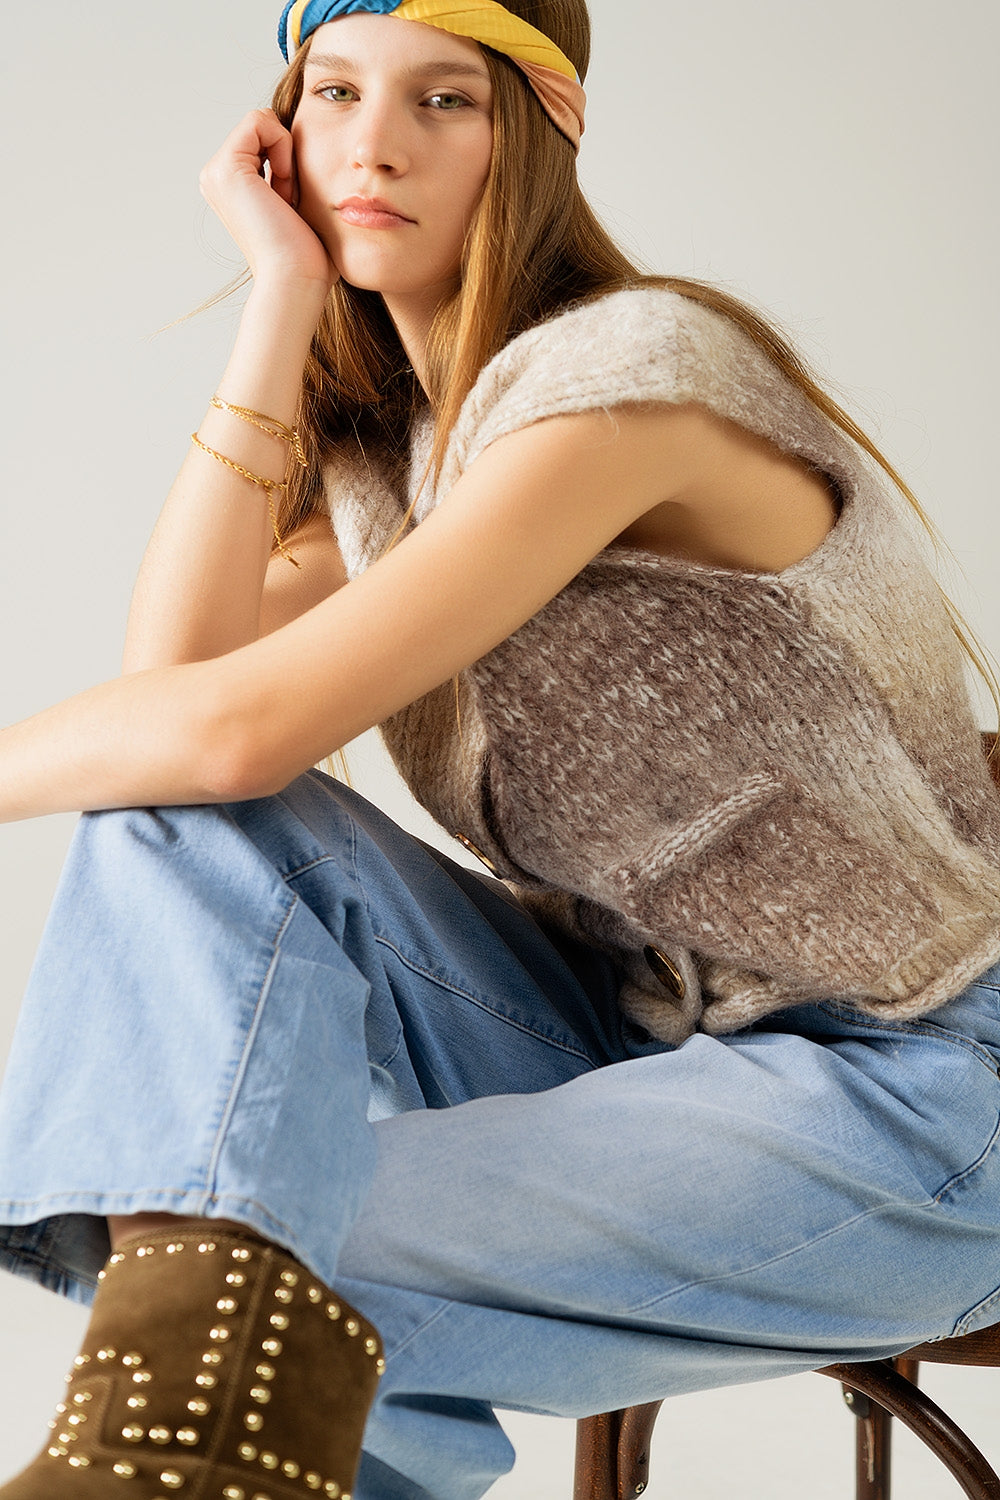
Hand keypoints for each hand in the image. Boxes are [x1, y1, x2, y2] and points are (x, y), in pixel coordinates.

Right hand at [199, 109, 338, 295]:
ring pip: (261, 121)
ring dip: (287, 154)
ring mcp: (216, 172)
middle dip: (288, 156)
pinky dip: (283, 145)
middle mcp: (216, 177)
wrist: (296, 281)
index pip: (265, 138)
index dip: (290, 160)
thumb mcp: (299, 207)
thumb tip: (306, 156)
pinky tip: (286, 184)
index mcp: (230, 186)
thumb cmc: (307, 258)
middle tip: (291, 200)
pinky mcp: (225, 168)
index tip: (294, 200)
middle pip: (263, 128)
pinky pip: (260, 120)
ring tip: (288, 197)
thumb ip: (292, 178)